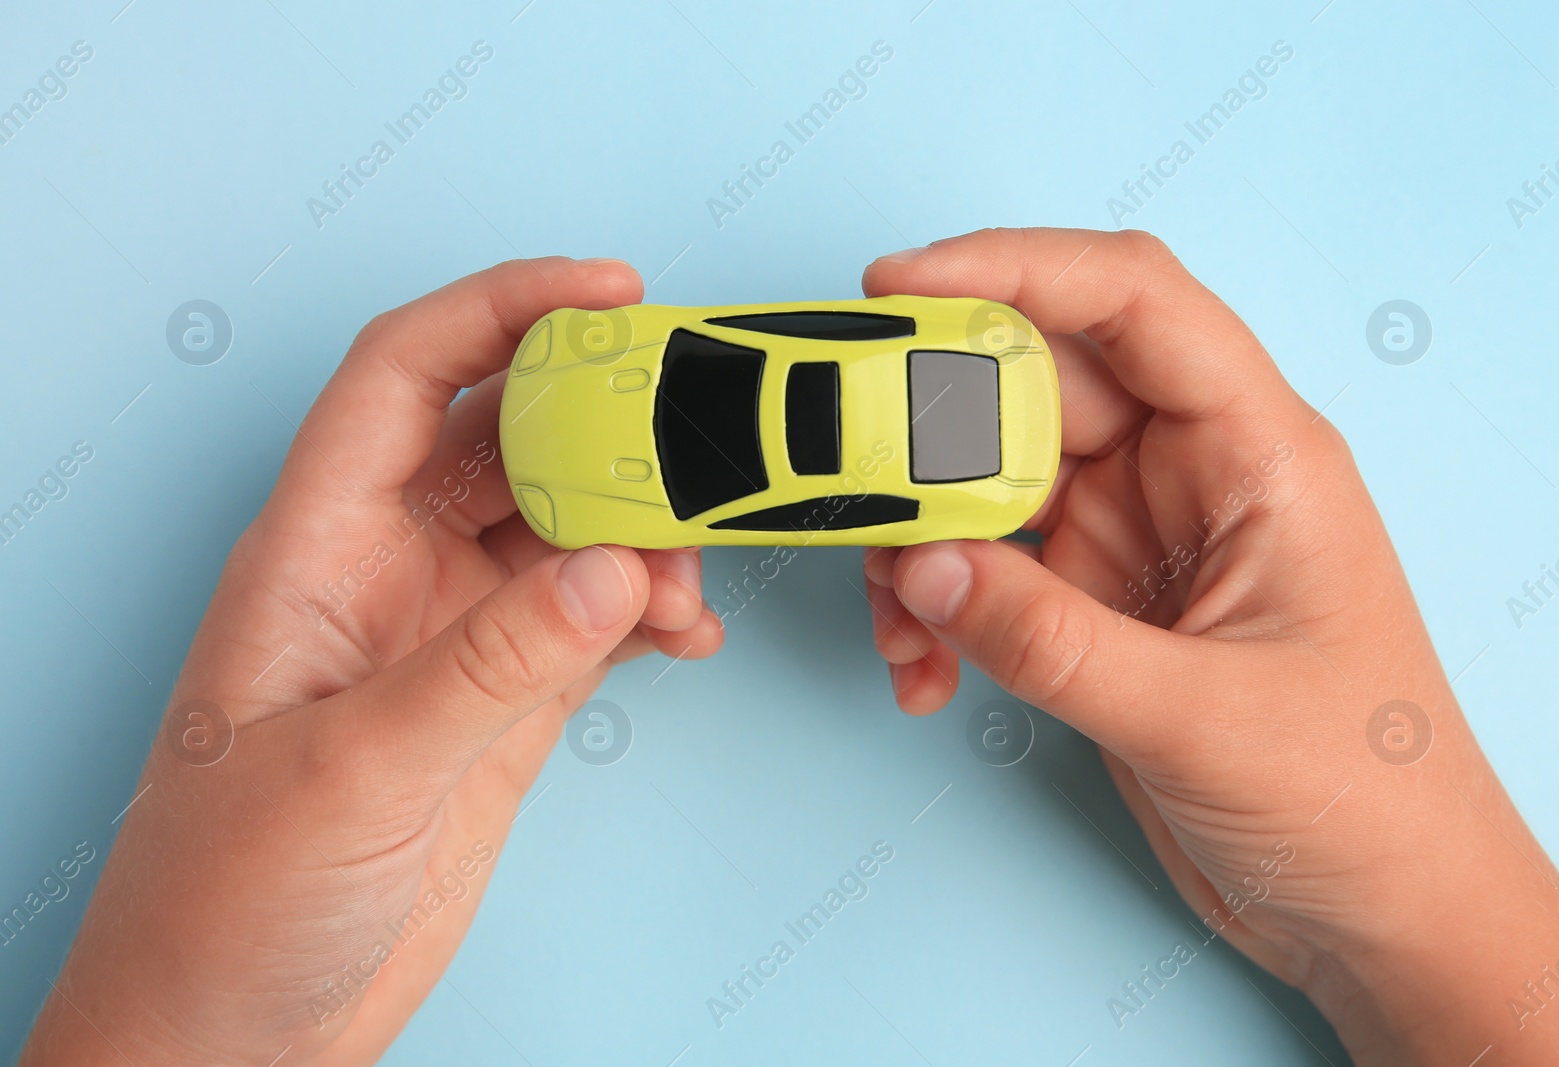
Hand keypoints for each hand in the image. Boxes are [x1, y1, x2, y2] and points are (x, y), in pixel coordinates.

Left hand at [22, 258, 723, 1066]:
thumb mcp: (353, 770)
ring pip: (564, 529)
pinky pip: (592, 620)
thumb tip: (615, 565)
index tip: (609, 291)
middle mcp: (386, 572)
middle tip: (699, 429)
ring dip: (643, 533)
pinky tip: (688, 635)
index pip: (407, 374)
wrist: (235, 1033)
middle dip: (604, 419)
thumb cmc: (224, 900)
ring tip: (697, 575)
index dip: (502, 307)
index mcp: (316, 548)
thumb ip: (489, 663)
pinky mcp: (499, 705)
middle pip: (508, 438)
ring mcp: (450, 637)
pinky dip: (650, 612)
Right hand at [861, 228, 1558, 1063]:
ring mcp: (1139, 539)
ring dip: (922, 540)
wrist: (1382, 912)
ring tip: (893, 619)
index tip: (898, 285)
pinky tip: (922, 672)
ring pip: (993, 481)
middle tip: (851, 476)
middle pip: (1038, 387)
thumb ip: (1048, 639)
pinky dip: (938, 609)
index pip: (1134, 303)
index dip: (1014, 268)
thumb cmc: (1360, 801)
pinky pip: (987, 571)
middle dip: (932, 428)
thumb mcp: (1199, 717)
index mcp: (1259, 454)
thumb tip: (918, 565)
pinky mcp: (1098, 605)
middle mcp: (1192, 476)